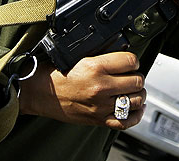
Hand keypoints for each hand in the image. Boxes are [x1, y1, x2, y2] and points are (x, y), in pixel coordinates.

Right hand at [18, 52, 145, 129]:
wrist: (40, 93)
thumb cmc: (55, 74)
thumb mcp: (78, 56)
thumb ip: (101, 57)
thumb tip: (121, 58)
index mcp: (95, 67)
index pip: (130, 61)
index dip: (133, 60)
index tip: (130, 62)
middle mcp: (100, 87)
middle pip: (136, 81)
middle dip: (137, 76)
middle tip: (131, 75)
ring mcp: (101, 105)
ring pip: (135, 100)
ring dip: (138, 94)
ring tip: (134, 90)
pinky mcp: (98, 119)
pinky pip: (126, 121)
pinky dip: (135, 115)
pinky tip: (136, 108)